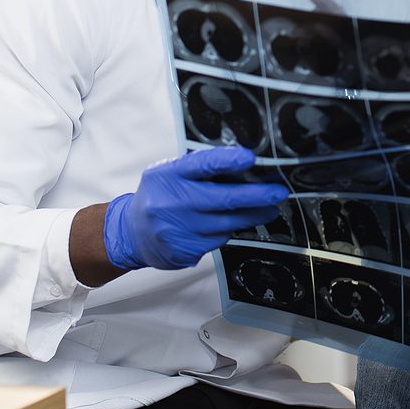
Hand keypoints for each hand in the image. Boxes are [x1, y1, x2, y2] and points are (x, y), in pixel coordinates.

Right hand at [103, 146, 287, 270]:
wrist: (131, 233)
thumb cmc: (159, 196)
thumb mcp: (170, 172)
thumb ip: (199, 167)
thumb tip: (243, 164)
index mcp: (169, 175)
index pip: (202, 164)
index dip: (227, 161)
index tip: (250, 158)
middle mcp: (173, 202)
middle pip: (223, 199)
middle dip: (256, 196)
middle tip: (278, 192)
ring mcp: (179, 230)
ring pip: (227, 224)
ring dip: (253, 216)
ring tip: (270, 208)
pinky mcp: (185, 251)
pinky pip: (219, 239)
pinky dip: (232, 230)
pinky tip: (239, 223)